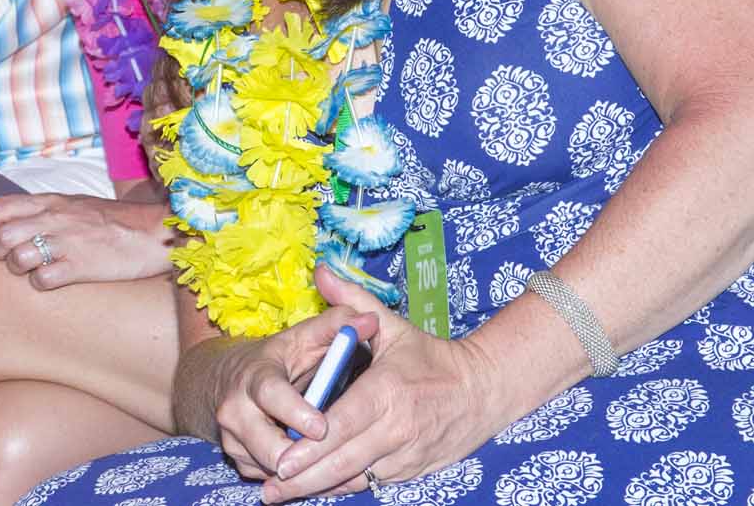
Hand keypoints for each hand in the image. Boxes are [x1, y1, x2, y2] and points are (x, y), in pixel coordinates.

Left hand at [0, 194, 173, 288]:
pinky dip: (42, 283)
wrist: (151, 231)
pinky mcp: (81, 267)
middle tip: (8, 260)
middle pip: (2, 237)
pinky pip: (44, 280)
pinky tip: (52, 281)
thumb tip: (8, 221)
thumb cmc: (110, 221)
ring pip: (18, 259)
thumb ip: (41, 210)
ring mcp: (67, 242)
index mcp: (49, 202)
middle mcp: (54, 219)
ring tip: (33, 270)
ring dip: (19, 269)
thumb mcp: (72, 205)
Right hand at [203, 302, 381, 480]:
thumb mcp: (302, 338)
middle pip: (266, 446)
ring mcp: (233, 438)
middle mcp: (236, 409)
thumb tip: (370, 320)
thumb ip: (336, 327)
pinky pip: (266, 479)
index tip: (322, 427)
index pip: (270, 395)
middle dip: (300, 456)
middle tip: (331, 454)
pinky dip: (292, 478)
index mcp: (255, 376)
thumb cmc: (278, 359)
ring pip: (268, 468)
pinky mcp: (236, 460)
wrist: (229, 379)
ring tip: (327, 460)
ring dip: (300, 469)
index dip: (295, 412)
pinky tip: (313, 467)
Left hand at [263, 266, 500, 501]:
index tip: (280, 459)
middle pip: (342, 461)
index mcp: (387, 392)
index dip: (309, 447)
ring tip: (281, 494)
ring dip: (317, 488)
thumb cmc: (431, 357)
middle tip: (268, 490)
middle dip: (303, 477)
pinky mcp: (411, 472)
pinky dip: (342, 488)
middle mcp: (396, 429)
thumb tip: (320, 271)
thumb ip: (351, 301)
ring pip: (355, 479)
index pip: (341, 425)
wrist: (485, 391)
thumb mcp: (392, 326)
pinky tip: (315, 490)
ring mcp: (405, 455)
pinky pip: (370, 484)